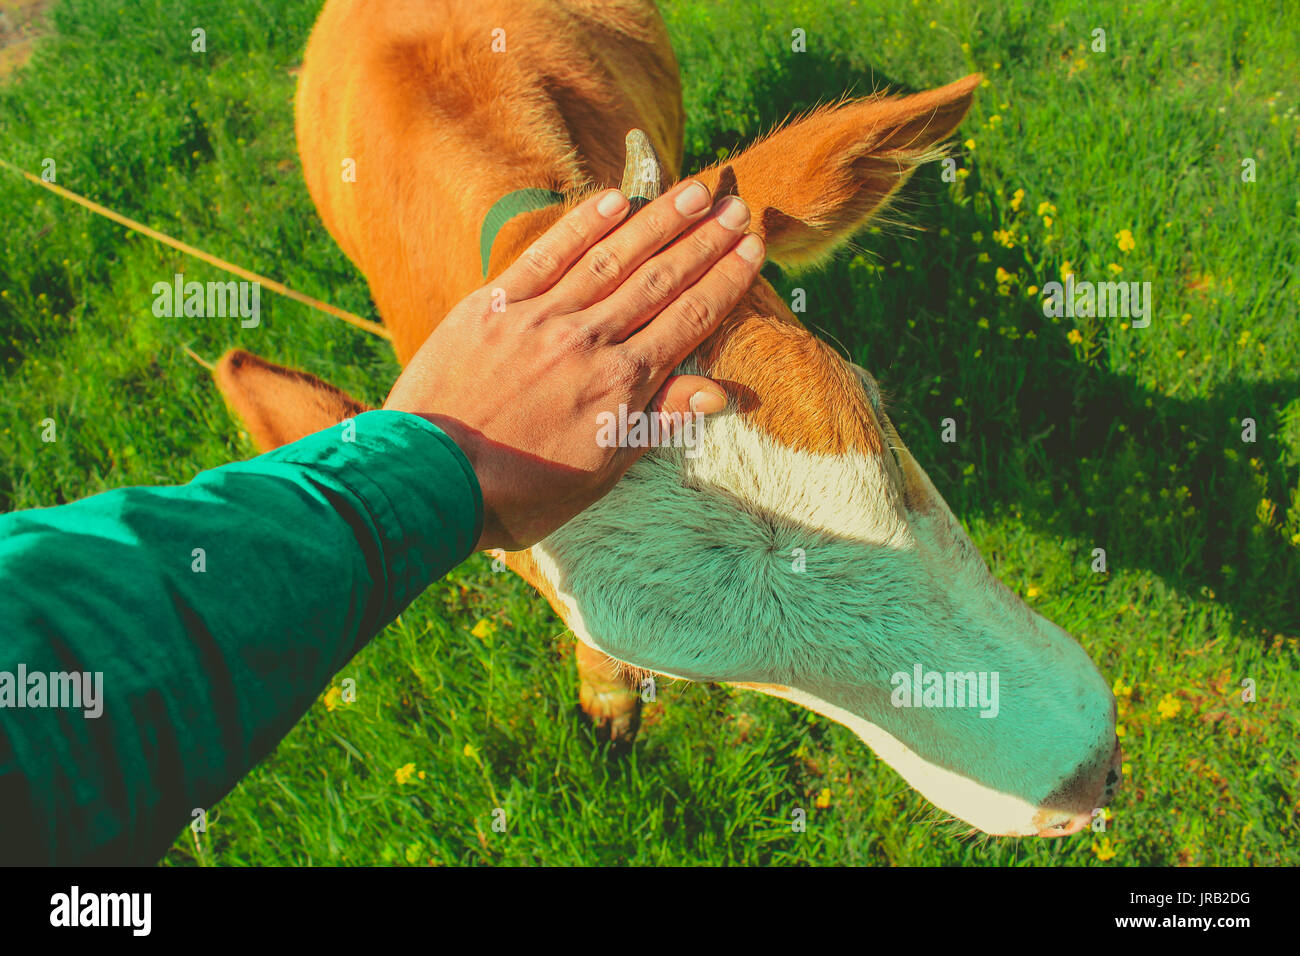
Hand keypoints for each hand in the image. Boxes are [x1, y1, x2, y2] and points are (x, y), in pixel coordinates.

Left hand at [384, 180, 763, 550]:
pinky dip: (583, 225)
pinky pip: (548, 256)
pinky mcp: (495, 305)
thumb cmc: (521, 493)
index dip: (724, 280)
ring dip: (657, 221)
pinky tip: (614, 199)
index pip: (687, 319)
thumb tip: (719, 393)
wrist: (431, 482)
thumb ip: (657, 422)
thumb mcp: (601, 473)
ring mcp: (541, 318)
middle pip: (659, 280)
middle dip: (703, 241)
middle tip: (737, 205)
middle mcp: (588, 342)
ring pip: (611, 258)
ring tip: (694, 191)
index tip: (752, 247)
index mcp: (620, 386)